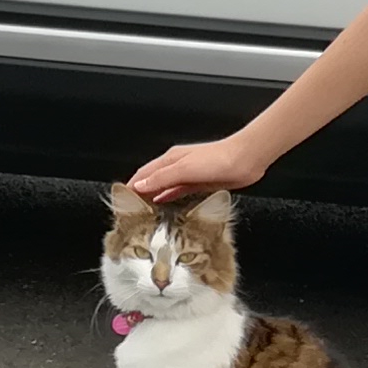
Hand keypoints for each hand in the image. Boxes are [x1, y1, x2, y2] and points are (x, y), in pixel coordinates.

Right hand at [129, 138, 268, 202]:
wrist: (246, 160)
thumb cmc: (219, 159)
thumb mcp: (185, 169)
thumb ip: (162, 178)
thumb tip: (140, 185)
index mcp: (171, 159)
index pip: (144, 173)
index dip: (132, 185)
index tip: (122, 198)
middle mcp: (177, 165)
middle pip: (152, 179)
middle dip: (139, 191)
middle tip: (129, 207)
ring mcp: (188, 174)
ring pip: (164, 186)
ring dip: (152, 195)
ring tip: (142, 208)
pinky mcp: (199, 183)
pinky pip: (178, 191)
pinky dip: (167, 197)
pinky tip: (163, 202)